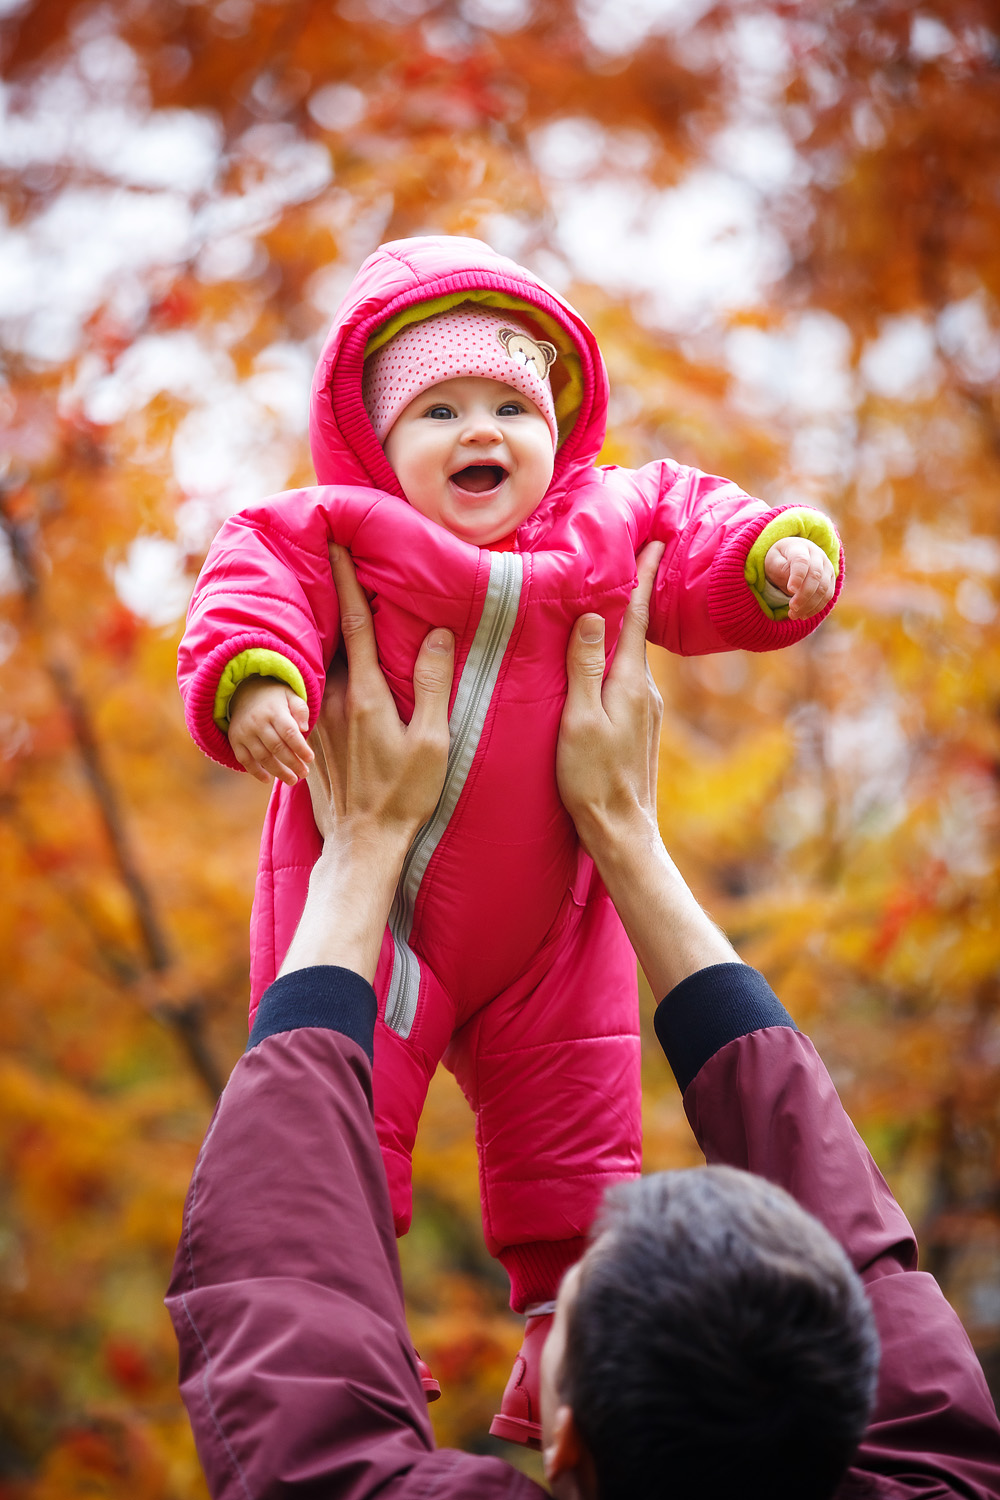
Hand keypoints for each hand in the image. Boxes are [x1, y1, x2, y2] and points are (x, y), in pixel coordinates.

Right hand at [228, 678, 313, 785]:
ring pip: (262, 756)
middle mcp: (257, 721)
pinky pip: (244, 759)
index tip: (310, 759)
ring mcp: (244, 732)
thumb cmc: (274, 698)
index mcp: (274, 710)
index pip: (289, 733)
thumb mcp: (291, 695)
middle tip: (304, 773)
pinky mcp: (235, 739)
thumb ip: (301, 710)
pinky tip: (267, 779)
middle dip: (292, 763)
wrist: (244, 691)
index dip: (300, 748)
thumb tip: (304, 728)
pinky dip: (255, 771)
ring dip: (278, 771)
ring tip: (292, 779)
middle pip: (277, 748)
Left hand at [306, 543, 453, 851]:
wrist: (362, 844)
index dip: (347, 581)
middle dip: (332, 594)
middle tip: (328, 554)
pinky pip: (316, 686)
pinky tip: (326, 657)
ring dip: (327, 627)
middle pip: (333, 633)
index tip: (338, 544)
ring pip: (322, 659)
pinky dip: (320, 663)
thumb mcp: (432, 742)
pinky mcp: (313, 736)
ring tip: (330, 598)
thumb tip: (437, 634)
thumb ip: (432, 685)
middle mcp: (335, 699)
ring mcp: (320, 718)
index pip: (357, 623)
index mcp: (366, 695)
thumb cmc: (405, 796)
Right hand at [557, 541, 664, 853]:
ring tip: (613, 600)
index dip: (644, 578)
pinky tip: (602, 658)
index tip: (656, 542)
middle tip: (635, 556)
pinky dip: (617, 656)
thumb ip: (583, 668)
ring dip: (624, 627)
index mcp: (630, 683)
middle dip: (635, 594)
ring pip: (631, 656)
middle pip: (637, 632)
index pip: (636, 618)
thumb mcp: (579, 720)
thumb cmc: (592, 779)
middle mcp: (644, 691)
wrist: (622, 829)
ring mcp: (644, 710)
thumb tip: (590, 616)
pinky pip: (626, 677)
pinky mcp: (637, 726)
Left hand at [763, 537, 835, 620]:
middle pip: (816, 576)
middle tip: (791, 609)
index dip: (798, 576)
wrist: (792, 554)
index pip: (802, 561)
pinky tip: (803, 615)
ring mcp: (827, 567)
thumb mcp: (772, 560)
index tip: (790, 589)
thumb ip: (779, 568)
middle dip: (804, 595)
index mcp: (800, 548)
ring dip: (810, 605)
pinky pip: (827, 596)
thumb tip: (792, 585)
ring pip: (824, 588)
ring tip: (793, 615)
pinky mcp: (831, 580)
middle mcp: (818, 556)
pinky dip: (816, 608)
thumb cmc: (779, 559)